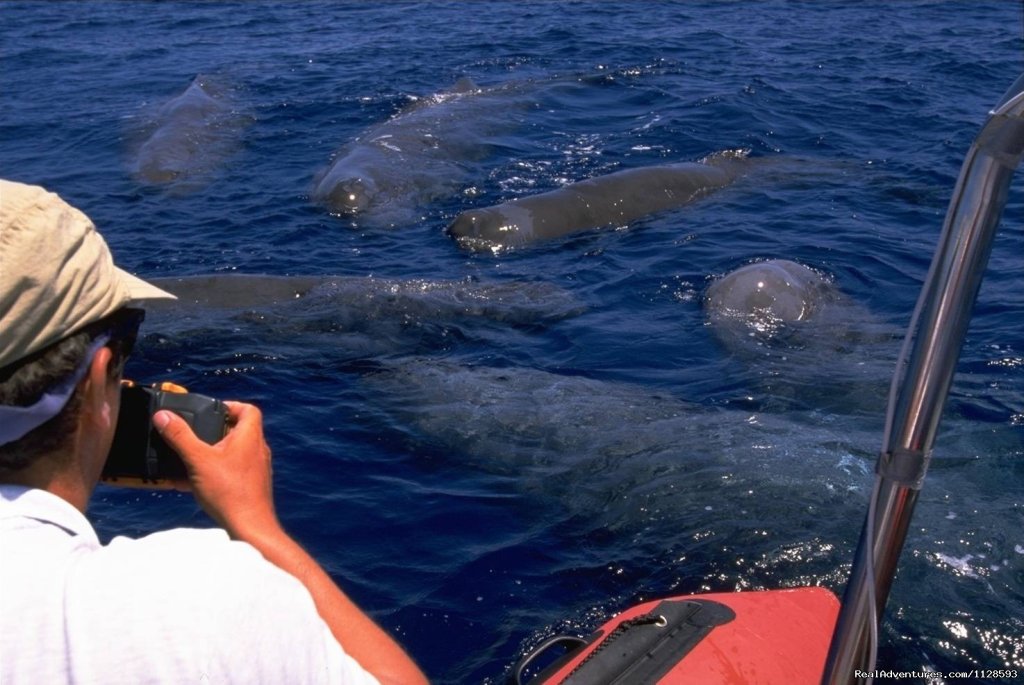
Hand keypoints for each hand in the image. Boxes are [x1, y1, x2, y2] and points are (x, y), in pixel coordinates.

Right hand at [154, 401, 278, 539]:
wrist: (249, 527)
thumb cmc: (229, 492)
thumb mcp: (198, 460)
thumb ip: (180, 437)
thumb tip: (163, 416)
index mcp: (250, 437)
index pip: (248, 409)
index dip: (230, 406)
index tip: (210, 411)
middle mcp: (258, 450)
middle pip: (238, 431)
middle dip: (213, 433)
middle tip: (194, 436)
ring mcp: (257, 469)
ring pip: (232, 454)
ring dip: (211, 455)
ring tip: (189, 461)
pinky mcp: (252, 485)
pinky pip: (231, 472)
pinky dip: (214, 473)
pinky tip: (192, 484)